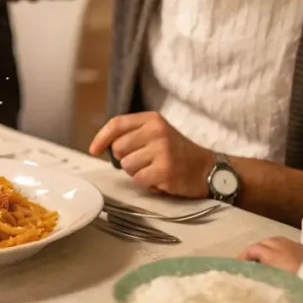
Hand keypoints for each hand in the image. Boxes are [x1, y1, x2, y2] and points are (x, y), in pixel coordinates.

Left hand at [89, 112, 214, 198]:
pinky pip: (139, 180)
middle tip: (145, 161)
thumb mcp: (158, 134)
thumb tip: (102, 145)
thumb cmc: (177, 153)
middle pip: (118, 148)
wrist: (208, 169)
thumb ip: (133, 134)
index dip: (101, 137)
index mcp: (153, 119)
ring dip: (137, 173)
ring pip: (127, 166)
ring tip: (155, 170)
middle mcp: (157, 131)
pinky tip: (161, 179)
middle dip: (126, 159)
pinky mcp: (164, 170)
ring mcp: (161, 150)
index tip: (94, 150)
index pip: (117, 124)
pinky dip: (147, 183)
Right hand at [239, 237, 302, 273]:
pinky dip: (278, 251)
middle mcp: (278, 243)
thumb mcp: (275, 278)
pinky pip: (284, 246)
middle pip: (261, 244)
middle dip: (253, 252)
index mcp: (269, 251)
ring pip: (273, 243)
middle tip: (249, 265)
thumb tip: (252, 277)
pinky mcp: (302, 247)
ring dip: (266, 250)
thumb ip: (262, 275)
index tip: (236, 266)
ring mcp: (291, 243)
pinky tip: (280, 261)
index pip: (251, 250)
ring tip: (264, 262)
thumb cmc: (296, 278)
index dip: (242, 257)